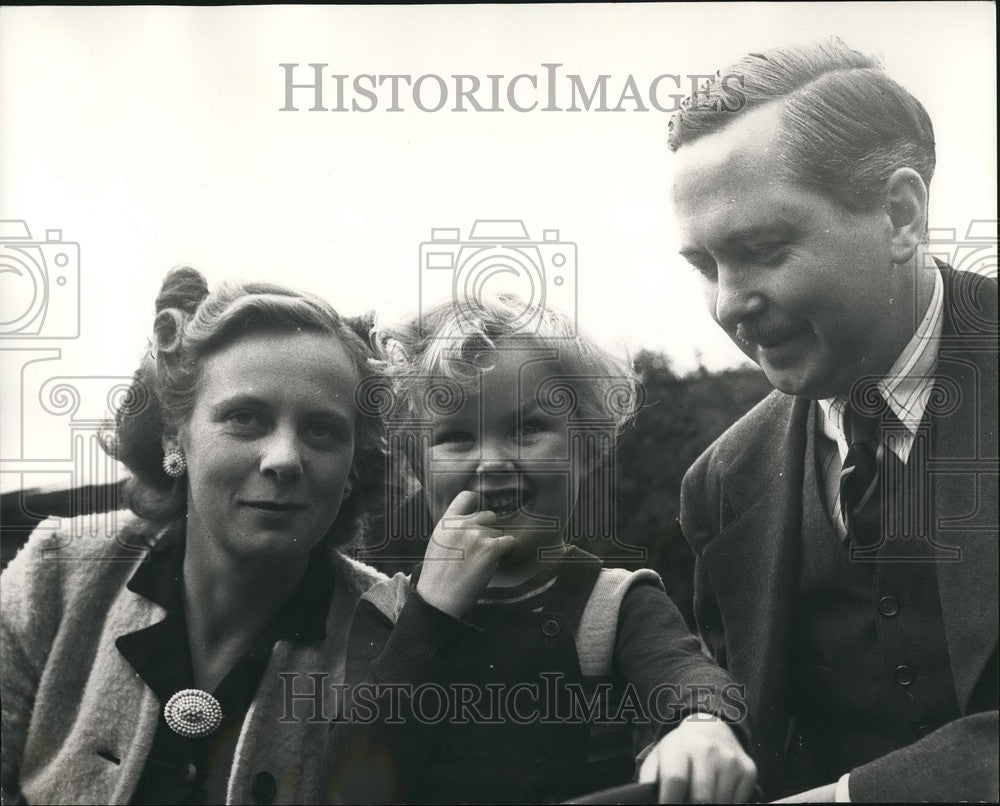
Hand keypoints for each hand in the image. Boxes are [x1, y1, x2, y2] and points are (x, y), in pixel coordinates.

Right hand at [415, 490, 515, 618]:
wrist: (439, 596)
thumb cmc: (436, 575)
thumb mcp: (437, 543)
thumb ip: (452, 529)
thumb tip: (468, 524)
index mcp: (446, 521)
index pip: (466, 497)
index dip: (476, 503)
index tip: (480, 514)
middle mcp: (463, 524)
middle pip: (488, 515)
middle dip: (488, 529)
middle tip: (481, 548)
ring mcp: (477, 535)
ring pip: (498, 532)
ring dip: (495, 545)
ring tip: (483, 561)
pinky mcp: (490, 549)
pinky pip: (509, 542)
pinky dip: (507, 551)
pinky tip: (497, 561)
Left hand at [639, 714, 756, 802]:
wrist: (711, 729)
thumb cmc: (680, 751)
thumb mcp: (659, 756)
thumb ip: (649, 777)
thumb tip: (645, 798)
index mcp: (681, 746)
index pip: (675, 780)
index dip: (670, 801)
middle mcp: (708, 750)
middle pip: (701, 797)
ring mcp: (731, 760)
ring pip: (721, 803)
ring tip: (698, 801)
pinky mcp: (748, 770)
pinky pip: (738, 802)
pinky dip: (726, 805)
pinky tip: (716, 797)